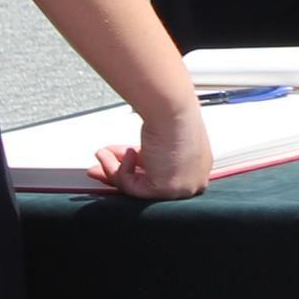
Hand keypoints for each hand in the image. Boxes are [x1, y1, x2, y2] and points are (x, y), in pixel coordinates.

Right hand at [93, 99, 211, 200]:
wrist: (172, 109)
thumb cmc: (172, 113)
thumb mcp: (157, 138)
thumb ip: (145, 155)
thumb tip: (128, 158)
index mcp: (196, 165)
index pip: (162, 173)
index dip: (136, 167)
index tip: (119, 160)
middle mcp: (192, 179)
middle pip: (149, 183)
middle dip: (120, 172)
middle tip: (103, 163)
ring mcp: (181, 187)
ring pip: (138, 187)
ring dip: (113, 168)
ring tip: (102, 153)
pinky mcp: (166, 190)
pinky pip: (133, 188)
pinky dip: (121, 170)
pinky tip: (126, 152)